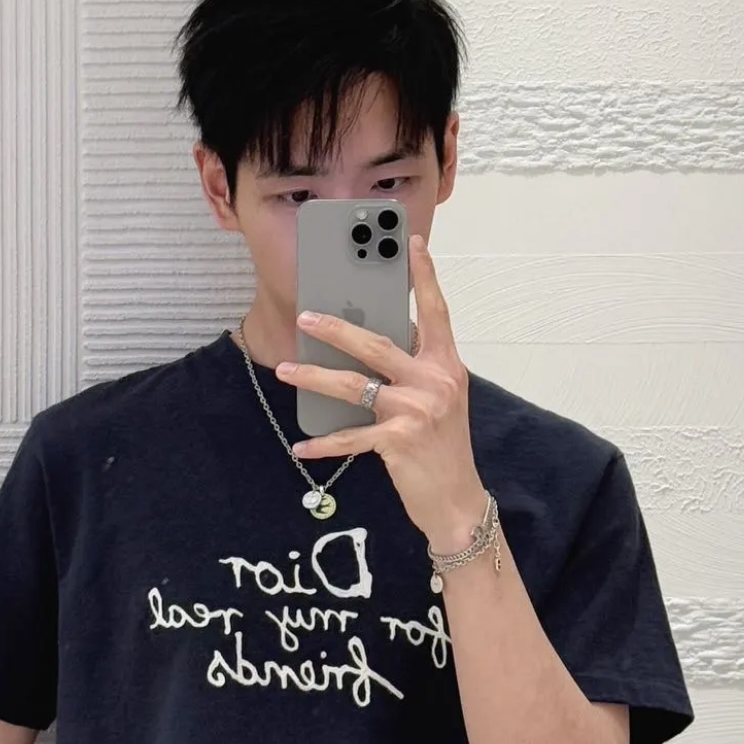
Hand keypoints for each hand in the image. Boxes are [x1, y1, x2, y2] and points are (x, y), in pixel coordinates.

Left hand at [278, 233, 487, 550]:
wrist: (457, 501)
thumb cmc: (442, 448)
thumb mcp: (438, 400)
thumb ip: (413, 370)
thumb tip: (372, 343)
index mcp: (446, 365)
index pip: (435, 312)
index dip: (424, 276)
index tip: (409, 242)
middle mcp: (434, 382)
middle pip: (378, 344)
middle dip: (338, 329)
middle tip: (305, 315)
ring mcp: (417, 411)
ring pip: (355, 385)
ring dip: (315, 378)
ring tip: (287, 370)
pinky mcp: (399, 442)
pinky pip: (351, 437)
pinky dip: (323, 444)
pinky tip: (301, 446)